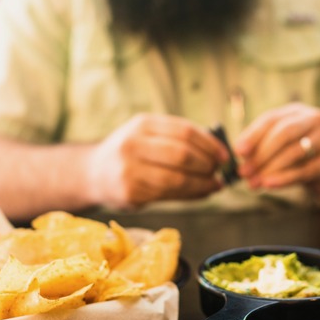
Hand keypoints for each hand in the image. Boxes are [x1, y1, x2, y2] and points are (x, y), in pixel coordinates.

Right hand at [86, 113, 227, 208]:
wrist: (94, 174)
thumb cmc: (132, 153)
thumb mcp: (148, 135)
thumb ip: (178, 139)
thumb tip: (219, 152)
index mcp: (142, 124)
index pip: (184, 131)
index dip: (210, 144)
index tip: (225, 156)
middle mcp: (133, 144)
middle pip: (182, 154)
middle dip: (207, 165)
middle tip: (218, 172)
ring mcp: (129, 169)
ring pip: (177, 178)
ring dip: (202, 184)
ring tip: (214, 185)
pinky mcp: (130, 193)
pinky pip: (169, 195)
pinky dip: (191, 195)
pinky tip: (201, 193)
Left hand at [234, 103, 319, 195]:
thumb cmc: (301, 156)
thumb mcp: (282, 146)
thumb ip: (262, 149)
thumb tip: (241, 163)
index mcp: (297, 112)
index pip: (272, 119)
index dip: (253, 134)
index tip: (239, 151)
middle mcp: (314, 119)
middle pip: (284, 132)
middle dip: (261, 153)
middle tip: (245, 171)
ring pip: (294, 152)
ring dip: (270, 169)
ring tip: (254, 182)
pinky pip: (305, 170)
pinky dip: (285, 178)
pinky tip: (270, 184)